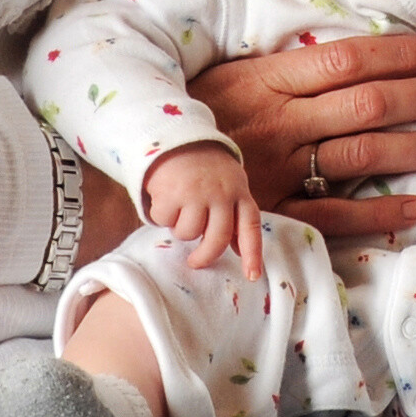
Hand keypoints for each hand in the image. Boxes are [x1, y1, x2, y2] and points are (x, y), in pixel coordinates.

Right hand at [142, 144, 262, 278]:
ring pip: (188, 233)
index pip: (250, 225)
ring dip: (180, 228)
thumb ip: (232, 215)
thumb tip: (239, 251)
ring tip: (181, 208)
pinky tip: (167, 197)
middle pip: (217, 239)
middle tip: (195, 262)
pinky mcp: (173, 192)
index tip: (252, 276)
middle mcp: (222, 193)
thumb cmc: (206, 171)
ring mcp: (198, 192)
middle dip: (204, 257)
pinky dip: (163, 215)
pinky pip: (166, 221)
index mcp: (239, 192)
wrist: (178, 140)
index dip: (253, 253)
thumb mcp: (228, 187)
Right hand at [189, 33, 415, 240]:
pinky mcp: (272, 215)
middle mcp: (277, 122)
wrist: (145, 178)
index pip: (347, 59)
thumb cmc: (194, 120)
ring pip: (361, 153)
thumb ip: (289, 67)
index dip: (401, 54)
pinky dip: (377, 212)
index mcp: (267, 79)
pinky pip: (332, 214)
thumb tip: (358, 54)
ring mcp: (276, 171)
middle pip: (366, 103)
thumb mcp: (231, 76)